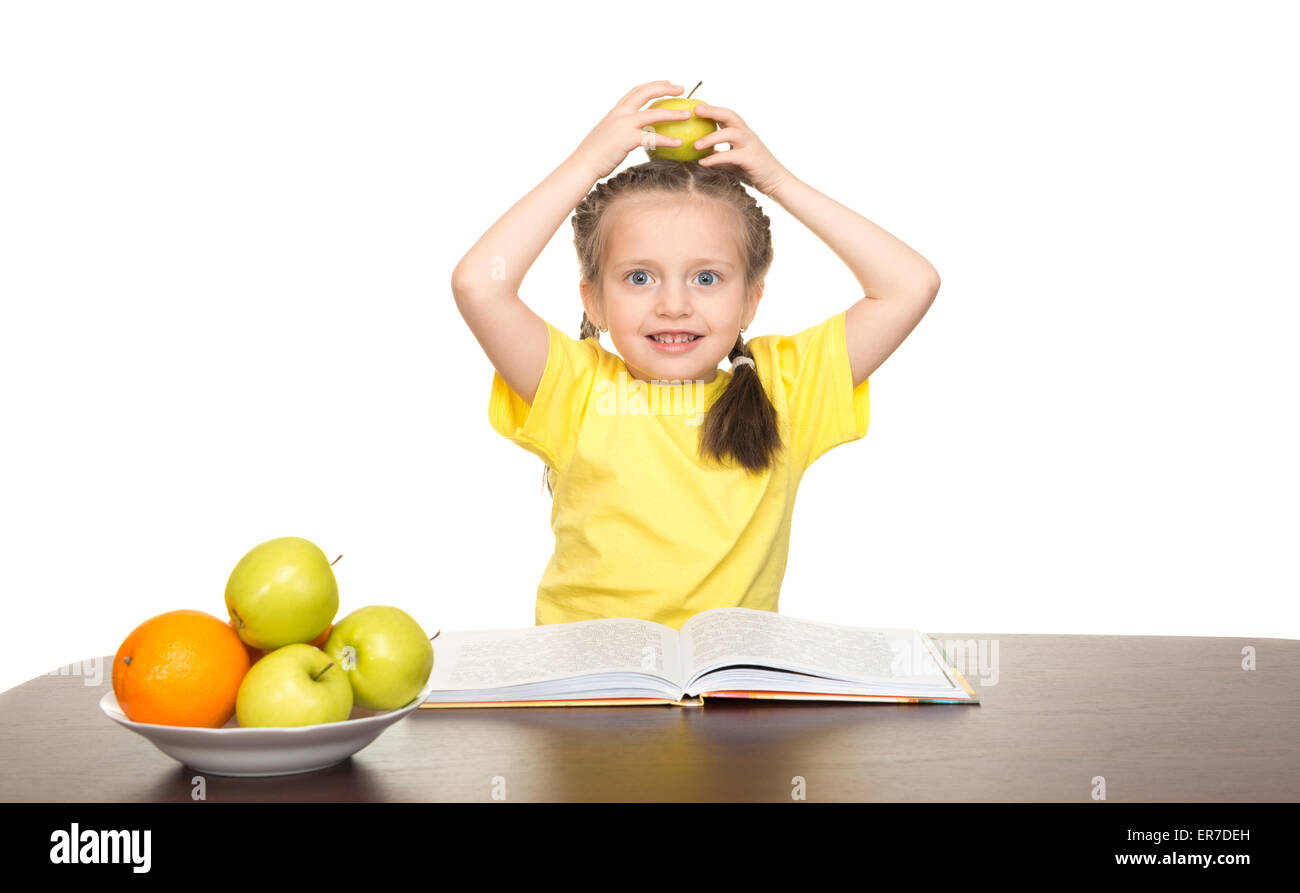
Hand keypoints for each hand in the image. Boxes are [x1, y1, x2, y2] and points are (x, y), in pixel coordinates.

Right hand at [573, 80, 693, 179]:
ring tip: (688, 114)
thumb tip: (635, 131)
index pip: (637, 91)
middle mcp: (620, 113)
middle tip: (682, 88)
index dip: (654, 85)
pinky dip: (667, 140)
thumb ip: (622, 128)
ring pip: (654, 114)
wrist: (584, 163)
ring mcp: (624, 125)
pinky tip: (679, 143)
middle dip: (665, 88)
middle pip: (646, 93)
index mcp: (616, 110)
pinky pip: (653, 138)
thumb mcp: (609, 133)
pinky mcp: (627, 139)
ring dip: (673, 113)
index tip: (668, 83)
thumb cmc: (597, 153)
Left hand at [691, 104, 791, 195]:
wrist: (776, 182)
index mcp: (743, 132)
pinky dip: (716, 158)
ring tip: (695, 145)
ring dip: (711, 137)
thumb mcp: (733, 160)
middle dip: (712, 111)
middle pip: (730, 116)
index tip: (696, 106)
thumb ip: (719, 154)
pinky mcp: (751, 158)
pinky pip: (731, 156)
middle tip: (695, 111)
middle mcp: (748, 135)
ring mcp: (751, 145)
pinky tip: (702, 162)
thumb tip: (698, 154)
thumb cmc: (752, 171)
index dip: (712, 108)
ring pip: (730, 133)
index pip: (727, 115)